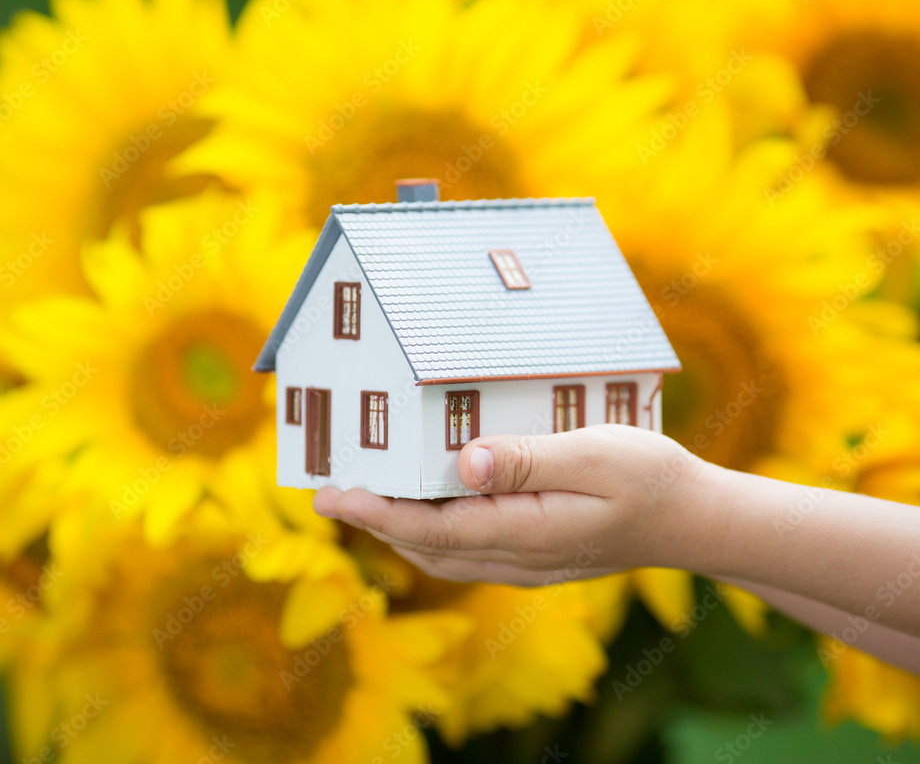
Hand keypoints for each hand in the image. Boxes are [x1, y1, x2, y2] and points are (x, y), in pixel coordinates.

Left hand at [313, 425, 708, 585]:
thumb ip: (528, 462)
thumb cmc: (650, 478)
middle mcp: (517, 557)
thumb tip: (464, 462)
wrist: (692, 521)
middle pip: (424, 546)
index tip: (329, 496)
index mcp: (525, 533)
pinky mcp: (535, 557)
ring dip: (397, 529)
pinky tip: (425, 507)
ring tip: (363, 496)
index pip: (429, 529)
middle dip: (372, 521)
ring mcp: (525, 563)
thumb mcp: (593, 456)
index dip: (373, 513)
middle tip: (328, 490)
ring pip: (442, 554)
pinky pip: (466, 551)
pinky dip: (431, 532)